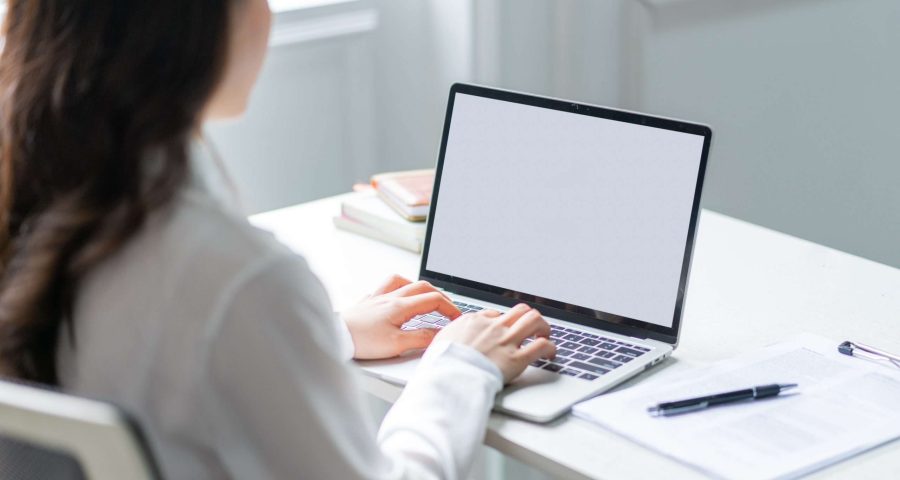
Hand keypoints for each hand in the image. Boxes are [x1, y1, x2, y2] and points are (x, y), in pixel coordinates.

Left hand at [342, 275, 460, 359]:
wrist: (335, 336)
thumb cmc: (361, 341)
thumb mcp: (396, 345)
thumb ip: (421, 338)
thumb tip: (439, 333)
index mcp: (400, 306)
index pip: (434, 300)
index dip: (450, 308)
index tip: (458, 318)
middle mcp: (390, 297)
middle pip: (423, 287)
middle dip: (440, 296)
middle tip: (449, 309)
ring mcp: (378, 297)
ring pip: (404, 281)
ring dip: (420, 287)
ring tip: (427, 297)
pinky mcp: (367, 302)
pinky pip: (386, 286)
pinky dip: (398, 287)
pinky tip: (398, 296)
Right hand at [435, 303, 555, 383]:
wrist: (449, 376)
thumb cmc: (441, 363)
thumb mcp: (440, 341)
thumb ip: (451, 336)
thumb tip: (451, 338)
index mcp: (474, 321)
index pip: (495, 314)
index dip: (503, 322)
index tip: (505, 329)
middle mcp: (493, 327)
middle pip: (520, 311)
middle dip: (529, 317)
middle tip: (532, 328)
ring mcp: (506, 341)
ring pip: (534, 321)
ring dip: (544, 327)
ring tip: (545, 335)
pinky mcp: (516, 359)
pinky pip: (542, 346)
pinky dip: (550, 348)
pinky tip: (550, 354)